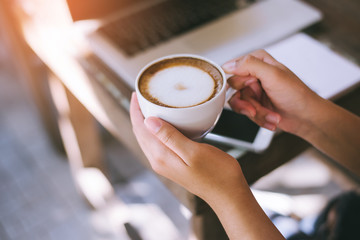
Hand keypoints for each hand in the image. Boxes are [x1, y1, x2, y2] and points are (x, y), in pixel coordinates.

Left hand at [130, 93, 248, 203]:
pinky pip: (159, 142)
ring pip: (149, 138)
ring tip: (151, 105)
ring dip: (146, 121)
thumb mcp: (193, 152)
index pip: (140, 129)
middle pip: (141, 133)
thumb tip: (149, 121)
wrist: (227, 193)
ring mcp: (165, 163)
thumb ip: (170, 137)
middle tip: (142, 95)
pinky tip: (166, 122)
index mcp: (161, 156)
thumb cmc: (216, 174)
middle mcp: (159, 160)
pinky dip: (158, 129)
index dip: (136, 110)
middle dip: (139, 113)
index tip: (136, 94)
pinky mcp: (173, 163)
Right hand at [222, 49, 320, 134]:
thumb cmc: (297, 95)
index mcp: (258, 62)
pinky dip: (259, 118)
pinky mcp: (255, 104)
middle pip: (234, 89)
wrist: (306, 118)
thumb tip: (228, 65)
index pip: (233, 69)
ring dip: (256, 113)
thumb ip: (249, 65)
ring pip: (239, 104)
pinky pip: (246, 113)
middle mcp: (254, 75)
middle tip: (256, 107)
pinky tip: (272, 117)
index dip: (238, 83)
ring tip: (270, 114)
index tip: (246, 90)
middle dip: (247, 102)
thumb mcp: (272, 75)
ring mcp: (254, 91)